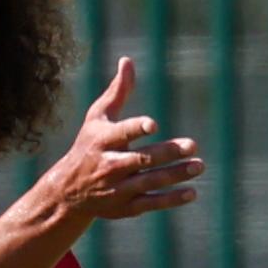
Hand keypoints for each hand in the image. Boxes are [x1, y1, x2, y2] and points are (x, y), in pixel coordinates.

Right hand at [55, 56, 201, 218]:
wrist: (68, 190)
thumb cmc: (89, 144)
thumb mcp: (98, 117)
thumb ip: (117, 92)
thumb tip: (128, 60)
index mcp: (102, 140)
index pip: (121, 133)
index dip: (136, 128)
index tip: (153, 124)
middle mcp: (108, 165)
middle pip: (141, 159)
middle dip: (167, 152)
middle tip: (193, 145)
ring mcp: (117, 188)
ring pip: (149, 181)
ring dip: (175, 175)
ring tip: (199, 165)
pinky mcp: (124, 207)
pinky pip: (150, 203)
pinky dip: (171, 200)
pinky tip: (192, 192)